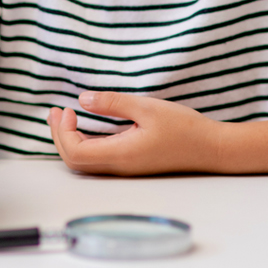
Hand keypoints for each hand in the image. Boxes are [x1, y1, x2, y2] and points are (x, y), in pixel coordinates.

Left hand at [46, 91, 221, 175]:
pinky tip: (86, 127)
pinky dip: (85, 143)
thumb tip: (83, 99)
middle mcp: (120, 167)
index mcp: (121, 155)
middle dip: (59, 136)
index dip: (62, 132)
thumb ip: (113, 102)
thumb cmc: (184, 128)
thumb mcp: (147, 107)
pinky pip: (98, 159)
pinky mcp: (131, 164)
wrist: (211, 148)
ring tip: (66, 117)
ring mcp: (125, 168)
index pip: (75, 153)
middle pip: (75, 161)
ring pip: (85, 162)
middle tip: (56, 112)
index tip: (67, 109)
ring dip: (70, 140)